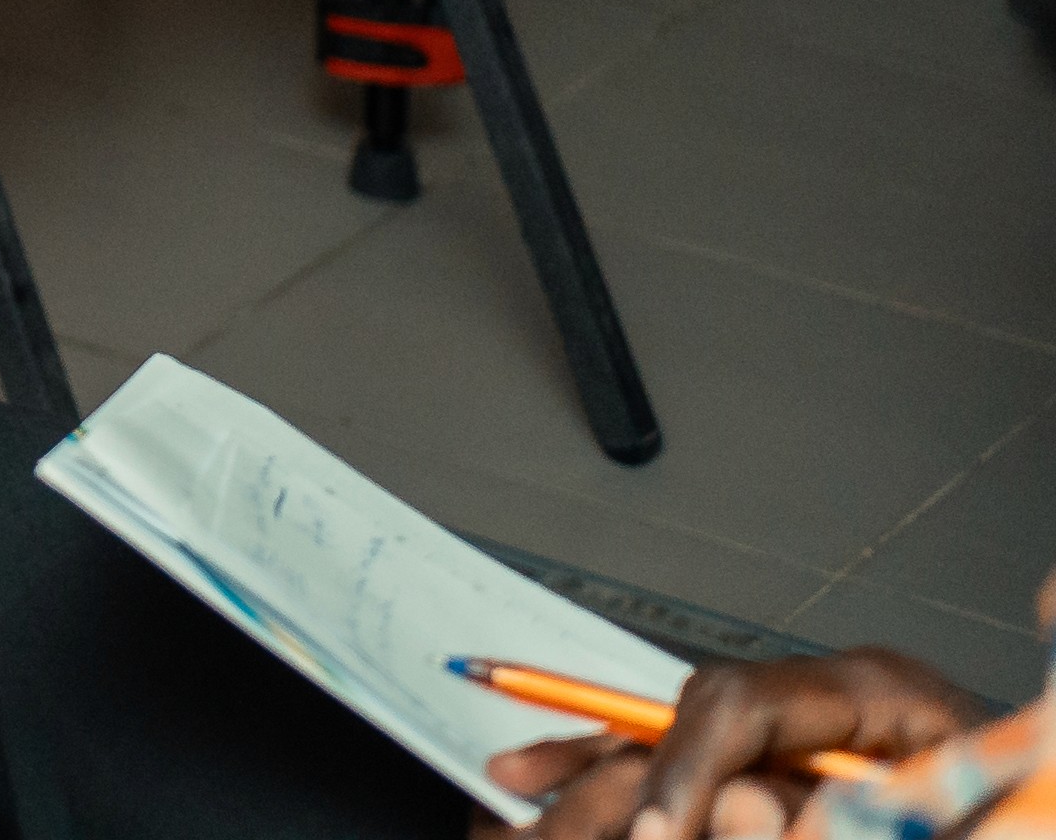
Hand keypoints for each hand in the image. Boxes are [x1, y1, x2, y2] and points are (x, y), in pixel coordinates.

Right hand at [492, 646, 986, 838]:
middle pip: (687, 723)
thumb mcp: (936, 821)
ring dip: (591, 777)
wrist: (1035, 807)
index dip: (682, 770)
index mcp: (877, 694)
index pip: (738, 704)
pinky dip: (617, 775)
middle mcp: (827, 699)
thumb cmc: (1018, 809)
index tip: (658, 836)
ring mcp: (801, 729)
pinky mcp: (784, 767)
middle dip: (620, 782)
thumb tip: (739, 809)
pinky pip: (684, 762)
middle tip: (555, 831)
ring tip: (515, 797)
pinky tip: (538, 778)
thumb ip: (845, 820)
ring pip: (668, 740)